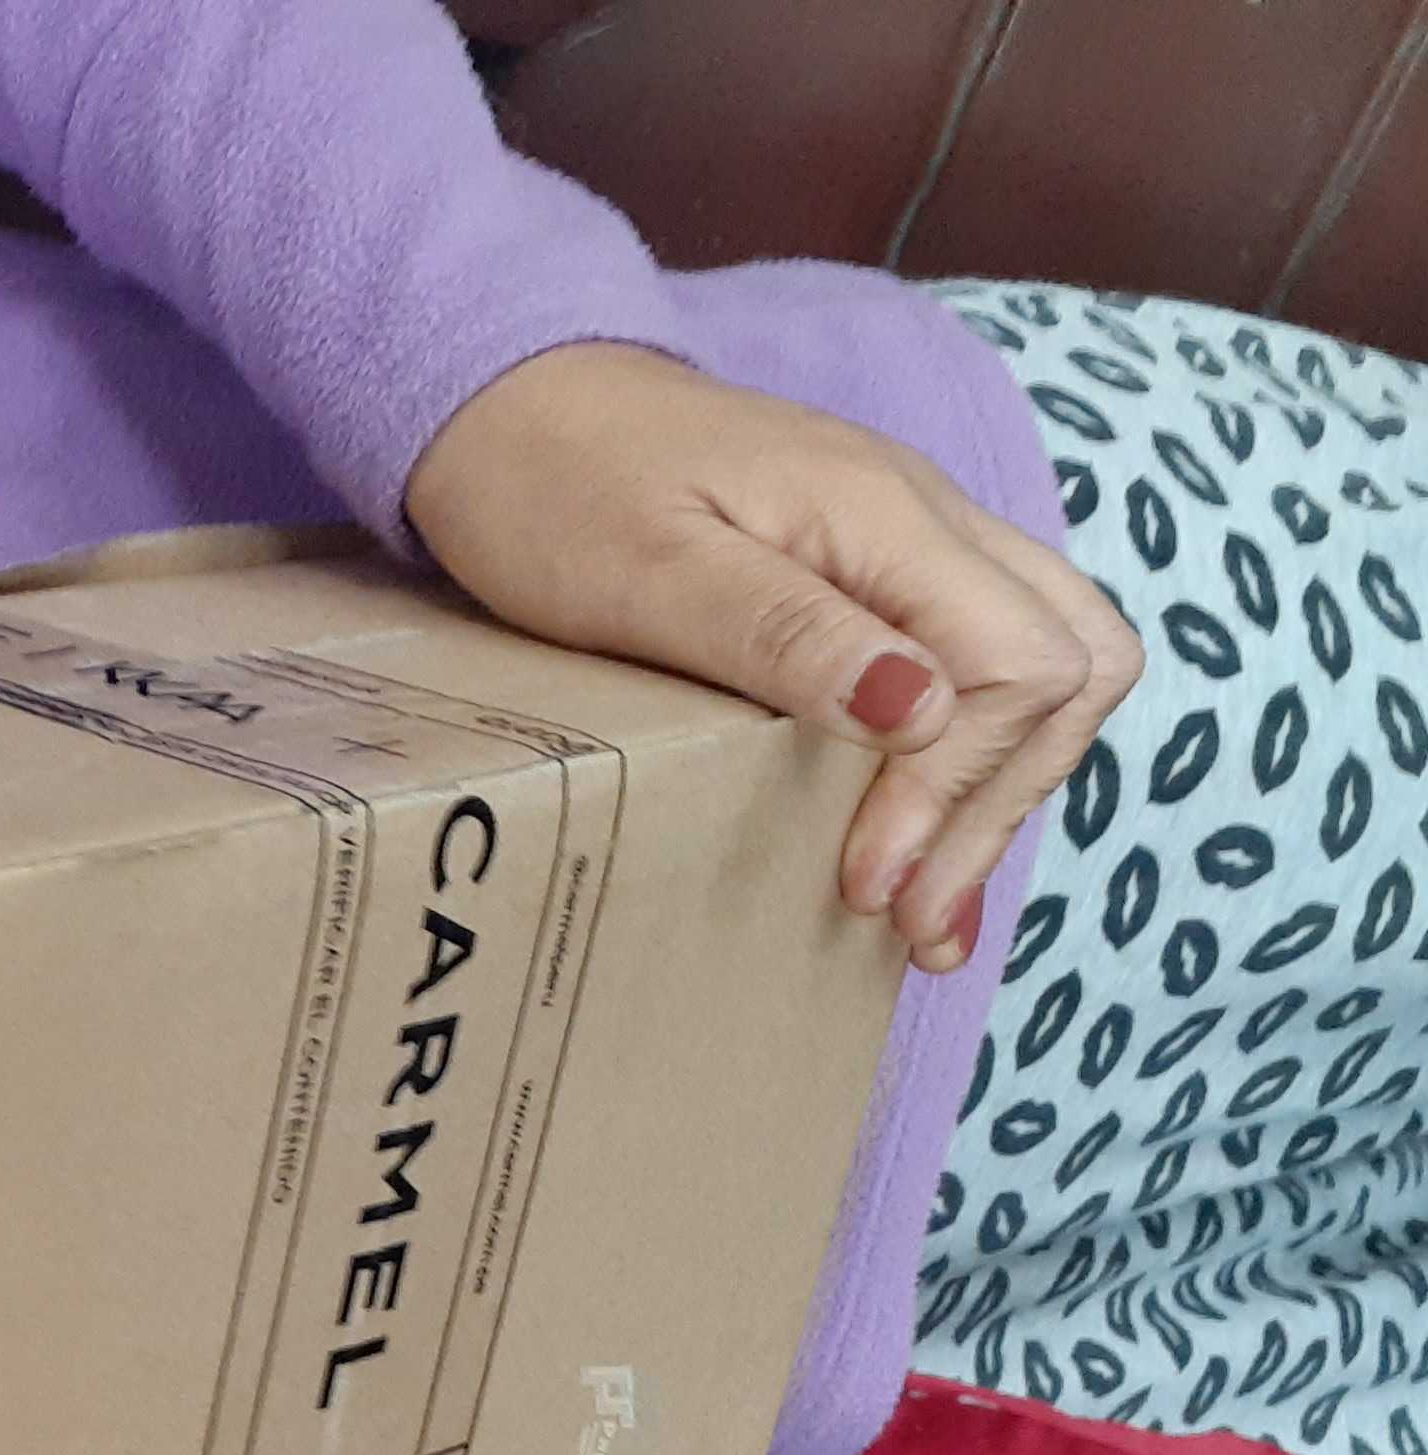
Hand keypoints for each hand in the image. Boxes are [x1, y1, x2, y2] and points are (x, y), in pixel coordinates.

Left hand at [403, 342, 1140, 973]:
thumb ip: (786, 633)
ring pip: (1045, 669)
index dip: (953, 790)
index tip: (865, 879)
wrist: (511, 407)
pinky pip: (979, 665)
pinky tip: (920, 848)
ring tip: (926, 918)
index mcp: (887, 517)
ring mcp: (911, 543)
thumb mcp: (650, 574)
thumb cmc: (558, 487)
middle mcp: (929, 521)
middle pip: (1066, 670)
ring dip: (999, 796)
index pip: (1018, 666)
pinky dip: (968, 763)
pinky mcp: (876, 573)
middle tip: (911, 924)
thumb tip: (920, 707)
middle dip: (997, 808)